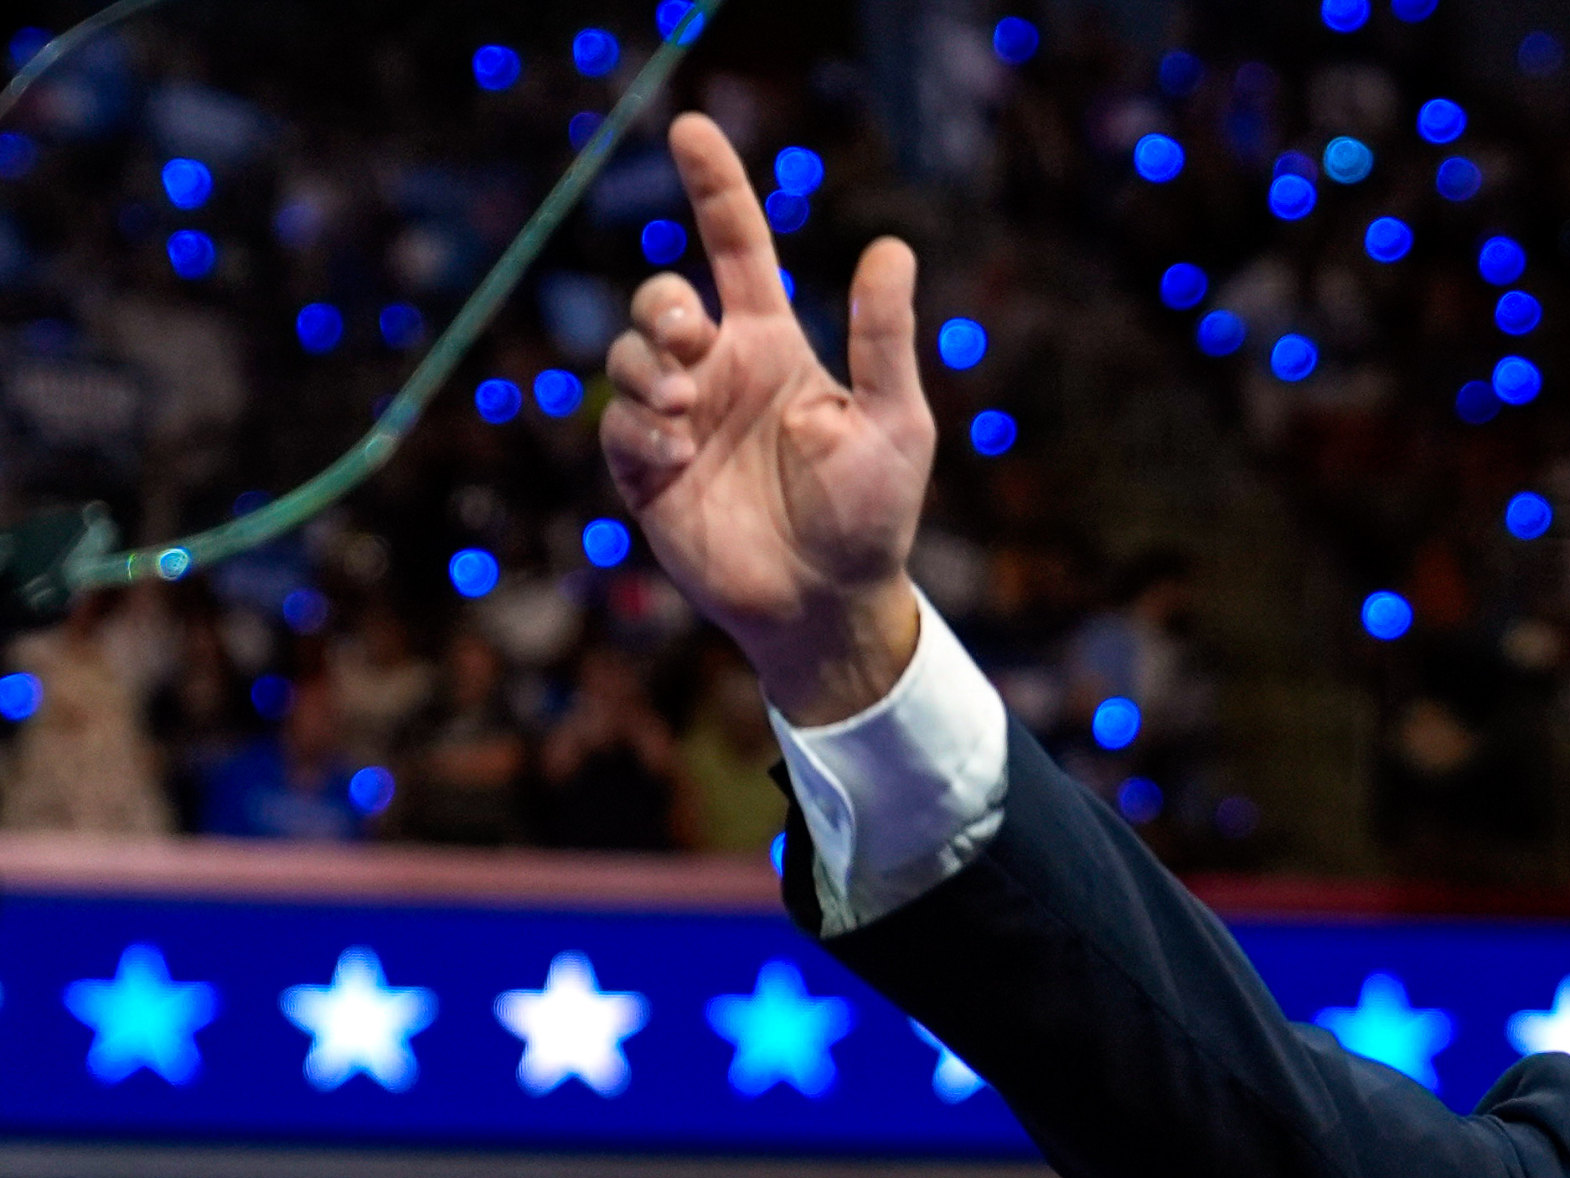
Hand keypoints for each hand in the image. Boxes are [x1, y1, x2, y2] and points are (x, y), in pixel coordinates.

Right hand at [601, 112, 933, 722]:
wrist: (830, 602)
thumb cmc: (872, 513)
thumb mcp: (894, 422)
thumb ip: (883, 339)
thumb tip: (891, 246)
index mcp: (774, 347)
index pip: (736, 249)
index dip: (715, 187)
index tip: (692, 128)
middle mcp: (719, 372)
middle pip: (660, 298)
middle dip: (661, 302)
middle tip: (689, 332)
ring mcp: (679, 419)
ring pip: (629, 354)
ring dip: (649, 366)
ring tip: (686, 404)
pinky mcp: (648, 471)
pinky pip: (620, 425)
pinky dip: (643, 427)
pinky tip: (678, 451)